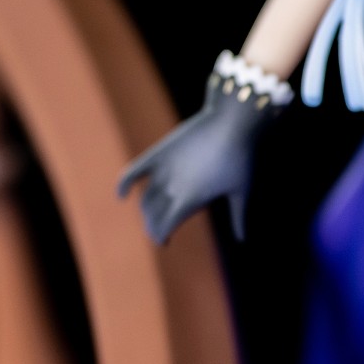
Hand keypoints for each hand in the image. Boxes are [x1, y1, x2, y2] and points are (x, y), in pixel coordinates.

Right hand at [118, 69, 286, 243]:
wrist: (231, 122)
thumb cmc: (240, 158)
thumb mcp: (241, 190)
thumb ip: (238, 216)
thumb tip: (242, 239)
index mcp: (191, 200)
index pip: (164, 227)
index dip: (160, 237)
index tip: (164, 241)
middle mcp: (172, 187)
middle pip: (152, 215)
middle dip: (152, 226)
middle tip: (159, 230)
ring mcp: (164, 169)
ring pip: (145, 198)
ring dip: (145, 211)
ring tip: (151, 216)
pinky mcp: (159, 152)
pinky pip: (134, 171)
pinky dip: (124, 184)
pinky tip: (122, 195)